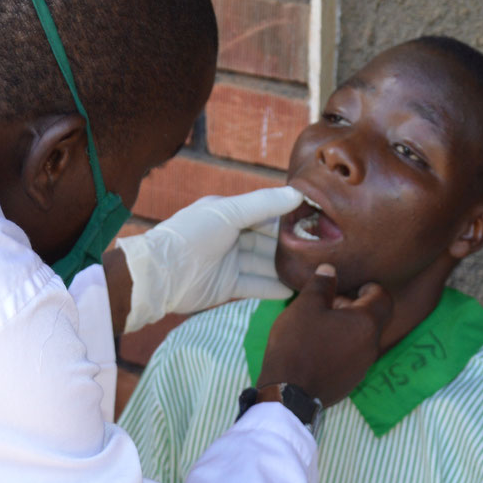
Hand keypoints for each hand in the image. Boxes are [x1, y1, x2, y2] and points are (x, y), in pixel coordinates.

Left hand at [114, 186, 302, 332]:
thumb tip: (298, 193)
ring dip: (285, 268)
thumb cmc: (191, 235)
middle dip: (290, 245)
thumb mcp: (228, 212)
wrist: (161, 275)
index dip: (288, 216)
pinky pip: (256, 285)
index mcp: (228, 213)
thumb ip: (263, 204)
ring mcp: (229, 262)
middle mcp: (230, 236)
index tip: (316, 219)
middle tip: (320, 249)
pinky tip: (295, 288)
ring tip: (312, 271)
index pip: (264, 213)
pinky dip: (273, 287)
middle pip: (267, 240)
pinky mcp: (227, 286)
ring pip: (264, 264)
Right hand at [259, 265, 392, 404]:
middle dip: (352, 307)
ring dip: (345, 328)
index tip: (346, 286)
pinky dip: (340, 347)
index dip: (367, 286)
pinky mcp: (350, 381)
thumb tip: (330, 270)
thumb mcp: (305, 306)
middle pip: (372, 317)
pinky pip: (352, 356)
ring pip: (361, 338)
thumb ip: (322, 285)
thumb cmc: (298, 345)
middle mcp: (371, 346)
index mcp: (366, 324)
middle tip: (326, 305)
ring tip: (317, 326)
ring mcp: (363, 367)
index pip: (382, 296)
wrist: (288, 394)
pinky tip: (316, 348)